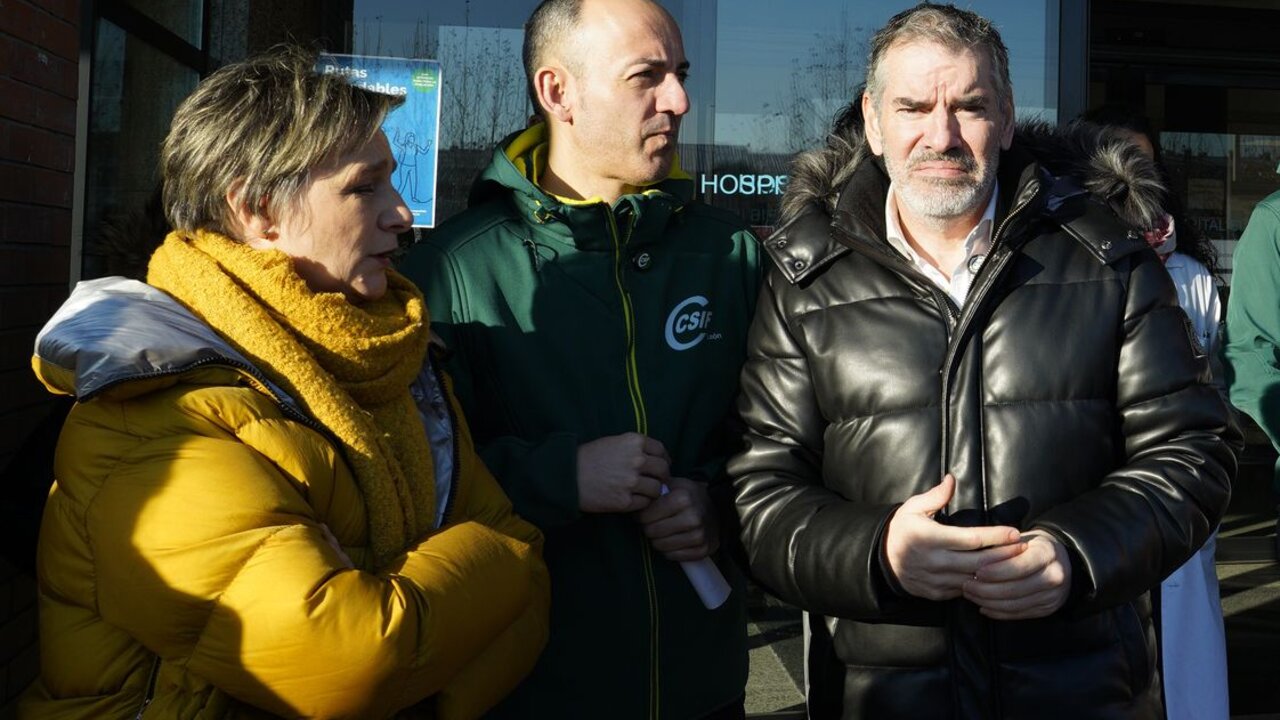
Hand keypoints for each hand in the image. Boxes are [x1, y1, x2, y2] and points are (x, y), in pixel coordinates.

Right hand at [576, 433, 669, 512]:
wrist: (567, 477)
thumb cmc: (588, 458)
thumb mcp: (613, 442)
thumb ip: (635, 447)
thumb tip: (656, 459)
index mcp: (634, 442)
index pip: (661, 450)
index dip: (663, 459)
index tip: (660, 466)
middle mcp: (636, 460)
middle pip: (663, 470)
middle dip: (661, 476)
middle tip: (656, 481)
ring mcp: (632, 482)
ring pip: (657, 489)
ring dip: (652, 491)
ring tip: (643, 492)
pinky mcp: (625, 501)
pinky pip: (645, 503)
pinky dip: (642, 503)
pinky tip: (632, 499)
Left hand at [636, 477, 719, 561]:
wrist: (716, 510)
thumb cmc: (689, 496)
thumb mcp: (674, 484)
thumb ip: (654, 490)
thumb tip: (636, 500)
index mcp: (683, 498)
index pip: (646, 515)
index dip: (641, 516)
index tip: (645, 514)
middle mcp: (693, 517)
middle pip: (652, 531)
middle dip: (648, 528)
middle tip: (653, 523)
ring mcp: (699, 535)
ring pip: (660, 546)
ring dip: (657, 540)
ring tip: (663, 531)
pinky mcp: (702, 550)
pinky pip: (673, 556)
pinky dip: (669, 550)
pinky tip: (672, 540)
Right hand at [883, 474, 1024, 600]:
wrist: (881, 560)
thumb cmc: (901, 529)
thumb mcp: (912, 508)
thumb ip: (935, 496)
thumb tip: (952, 479)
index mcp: (929, 538)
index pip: (971, 539)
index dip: (996, 536)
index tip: (1015, 532)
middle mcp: (934, 561)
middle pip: (978, 562)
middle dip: (1005, 555)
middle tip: (1023, 547)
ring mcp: (935, 580)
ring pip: (974, 579)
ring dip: (996, 572)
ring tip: (1015, 563)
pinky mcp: (936, 593)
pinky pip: (964, 591)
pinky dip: (980, 584)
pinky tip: (994, 577)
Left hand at [963, 529, 1071, 619]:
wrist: (1058, 560)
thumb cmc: (1030, 546)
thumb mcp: (1019, 538)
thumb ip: (1001, 546)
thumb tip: (975, 557)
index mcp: (1047, 553)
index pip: (1019, 566)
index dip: (996, 571)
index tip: (976, 572)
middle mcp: (1054, 576)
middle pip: (1015, 589)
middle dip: (986, 589)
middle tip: (966, 585)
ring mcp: (1053, 596)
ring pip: (1015, 605)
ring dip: (988, 602)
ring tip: (971, 595)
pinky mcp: (1048, 609)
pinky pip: (1019, 614)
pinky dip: (998, 612)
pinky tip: (983, 606)